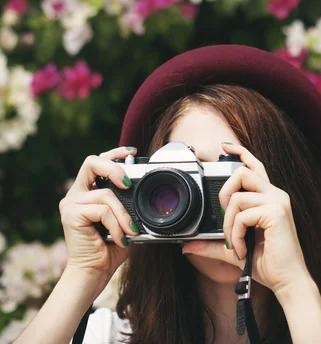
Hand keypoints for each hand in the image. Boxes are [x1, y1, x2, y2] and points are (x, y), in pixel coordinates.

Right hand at [59, 146, 138, 280]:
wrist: (95, 271)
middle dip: (114, 168)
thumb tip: (146, 192)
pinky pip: (102, 210)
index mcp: (89, 191)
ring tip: (131, 230)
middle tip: (128, 184)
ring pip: (105, 194)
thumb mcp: (125, 220)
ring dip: (123, 214)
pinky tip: (120, 238)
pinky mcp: (70, 214)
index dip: (115, 153)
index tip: (133, 152)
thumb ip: (129, 204)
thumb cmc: (111, 247)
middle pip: (92, 162)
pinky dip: (116, 225)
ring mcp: (71, 203)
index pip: (98, 162)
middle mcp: (77, 194)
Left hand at [181, 143, 310, 294]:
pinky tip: (241, 249)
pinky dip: (235, 234)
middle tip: (224, 218)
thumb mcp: (234, 249)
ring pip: (237, 196)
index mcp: (270, 198)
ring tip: (233, 243)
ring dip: (228, 223)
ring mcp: (277, 202)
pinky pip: (242, 215)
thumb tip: (187, 245)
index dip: (241, 152)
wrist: (287, 280)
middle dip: (224, 193)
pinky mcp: (276, 213)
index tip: (225, 146)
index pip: (255, 166)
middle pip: (242, 173)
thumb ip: (213, 244)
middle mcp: (276, 195)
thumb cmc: (268, 263)